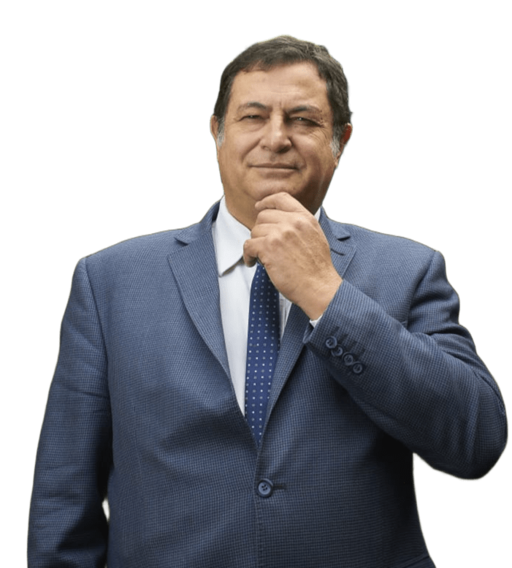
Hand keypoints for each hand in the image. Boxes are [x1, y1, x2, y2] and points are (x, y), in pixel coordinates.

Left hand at [243, 192, 341, 319]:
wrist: (319, 287)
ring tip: (261, 256)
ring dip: (255, 244)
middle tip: (263, 244)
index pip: (281, 198)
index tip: (259, 207)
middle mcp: (292, 222)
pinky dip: (248, 256)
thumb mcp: (315, 236)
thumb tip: (281, 220)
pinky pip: (248, 246)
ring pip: (255, 231)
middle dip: (261, 230)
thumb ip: (300, 224)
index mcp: (305, 218)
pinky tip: (253, 262)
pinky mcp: (268, 248)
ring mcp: (279, 234)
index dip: (266, 202)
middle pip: (263, 216)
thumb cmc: (317, 268)